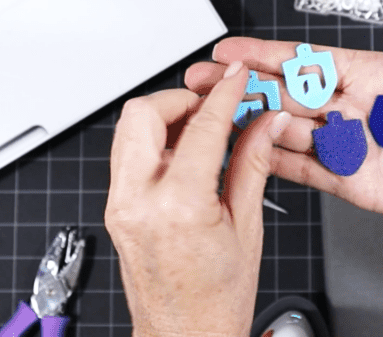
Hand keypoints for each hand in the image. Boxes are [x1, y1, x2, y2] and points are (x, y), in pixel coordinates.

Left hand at [105, 62, 291, 336]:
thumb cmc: (216, 301)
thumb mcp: (247, 227)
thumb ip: (253, 164)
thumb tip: (266, 123)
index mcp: (178, 207)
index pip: (201, 127)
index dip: (225, 96)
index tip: (238, 81)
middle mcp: (139, 202)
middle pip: (142, 113)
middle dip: (181, 98)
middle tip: (214, 106)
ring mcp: (121, 207)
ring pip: (128, 130)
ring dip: (164, 118)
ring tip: (202, 130)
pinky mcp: (116, 211)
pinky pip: (127, 156)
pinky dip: (154, 142)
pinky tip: (185, 155)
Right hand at [185, 0, 382, 230]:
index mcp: (371, 72)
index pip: (307, 58)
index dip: (267, 52)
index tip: (231, 47)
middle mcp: (352, 107)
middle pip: (284, 91)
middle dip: (241, 85)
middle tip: (202, 79)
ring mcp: (349, 145)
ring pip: (286, 128)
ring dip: (249, 120)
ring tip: (212, 114)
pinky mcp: (352, 181)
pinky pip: (306, 170)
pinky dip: (274, 162)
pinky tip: (246, 153)